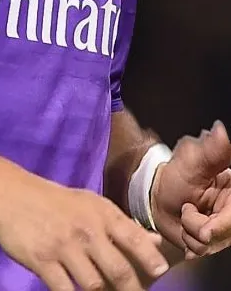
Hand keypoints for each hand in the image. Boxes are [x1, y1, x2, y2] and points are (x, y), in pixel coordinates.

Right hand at [0, 163, 168, 290]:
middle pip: (119, 270)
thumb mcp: (90, 205)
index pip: (134, 238)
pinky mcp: (43, 262)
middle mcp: (87, 229)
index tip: (162, 275)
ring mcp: (64, 247)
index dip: (151, 260)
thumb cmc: (55, 202)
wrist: (10, 194)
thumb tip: (155, 244)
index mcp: (101, 213)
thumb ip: (122, 226)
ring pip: (95, 286)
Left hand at [150, 121, 230, 250]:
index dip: (222, 225)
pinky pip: (204, 252)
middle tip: (186, 210)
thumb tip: (220, 130)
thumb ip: (212, 150)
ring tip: (186, 214)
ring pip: (212, 243)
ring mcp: (225, 228)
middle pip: (225, 232)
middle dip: (200, 227)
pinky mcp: (214, 242)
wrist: (158, 196)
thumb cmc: (177, 174)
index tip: (204, 230)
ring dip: (191, 232)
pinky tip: (185, 230)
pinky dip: (190, 243)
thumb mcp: (193, 160)